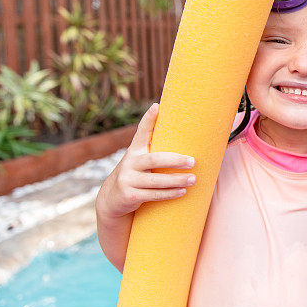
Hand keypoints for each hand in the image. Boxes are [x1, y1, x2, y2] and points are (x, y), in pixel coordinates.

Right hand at [96, 103, 196, 220]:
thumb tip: (171, 122)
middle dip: (175, 160)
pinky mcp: (129, 196)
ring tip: (194, 179)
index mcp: (134, 151)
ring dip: (176, 180)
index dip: (148, 119)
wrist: (113, 199)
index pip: (141, 132)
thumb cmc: (135, 174)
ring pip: (156, 181)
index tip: (157, 107)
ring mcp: (127, 180)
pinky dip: (169, 194)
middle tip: (193, 161)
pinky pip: (153, 195)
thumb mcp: (139, 159)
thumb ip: (152, 146)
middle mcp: (129, 163)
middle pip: (154, 160)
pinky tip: (182, 191)